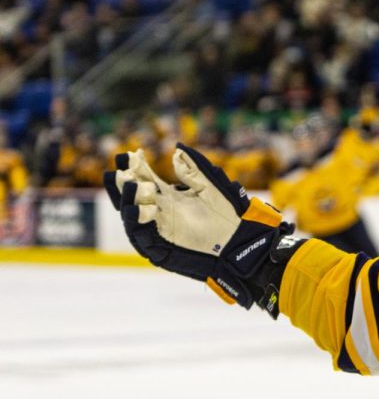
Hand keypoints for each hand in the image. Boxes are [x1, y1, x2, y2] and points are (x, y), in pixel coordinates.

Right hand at [103, 144, 293, 307]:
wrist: (239, 243)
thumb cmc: (228, 216)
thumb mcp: (211, 188)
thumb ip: (194, 170)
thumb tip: (177, 150)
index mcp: (169, 196)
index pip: (145, 178)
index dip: (136, 167)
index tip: (130, 153)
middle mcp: (159, 212)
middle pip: (132, 196)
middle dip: (123, 184)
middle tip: (118, 171)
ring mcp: (158, 230)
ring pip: (132, 216)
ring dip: (128, 201)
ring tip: (131, 186)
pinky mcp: (160, 249)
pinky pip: (142, 237)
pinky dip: (138, 223)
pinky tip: (143, 209)